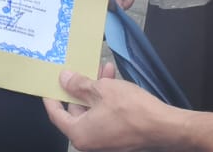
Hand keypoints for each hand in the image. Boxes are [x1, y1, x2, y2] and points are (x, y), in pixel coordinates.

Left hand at [44, 63, 177, 149]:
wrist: (163, 126)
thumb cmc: (132, 111)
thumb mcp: (102, 90)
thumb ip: (79, 84)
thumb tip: (64, 79)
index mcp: (80, 134)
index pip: (56, 115)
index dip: (51, 97)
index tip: (49, 84)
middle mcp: (90, 141)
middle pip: (75, 111)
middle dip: (79, 88)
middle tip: (80, 69)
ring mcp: (104, 141)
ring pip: (92, 110)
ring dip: (95, 89)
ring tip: (103, 69)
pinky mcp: (117, 137)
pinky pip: (104, 115)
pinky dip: (106, 98)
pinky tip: (112, 79)